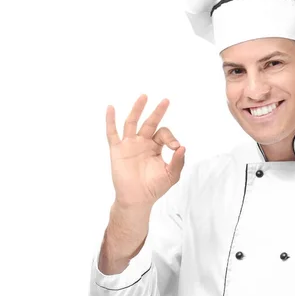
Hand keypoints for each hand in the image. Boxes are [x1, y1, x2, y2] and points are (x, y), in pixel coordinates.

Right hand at [106, 94, 185, 208]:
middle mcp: (142, 143)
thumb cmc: (154, 187)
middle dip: (157, 112)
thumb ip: (178, 161)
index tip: (175, 147)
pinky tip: (111, 107)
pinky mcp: (117, 150)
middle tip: (166, 100)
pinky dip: (110, 120)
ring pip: (132, 123)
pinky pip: (112, 133)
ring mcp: (129, 145)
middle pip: (149, 123)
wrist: (137, 199)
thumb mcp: (172, 175)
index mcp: (156, 147)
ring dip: (137, 109)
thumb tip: (183, 147)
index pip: (163, 134)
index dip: (170, 137)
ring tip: (144, 96)